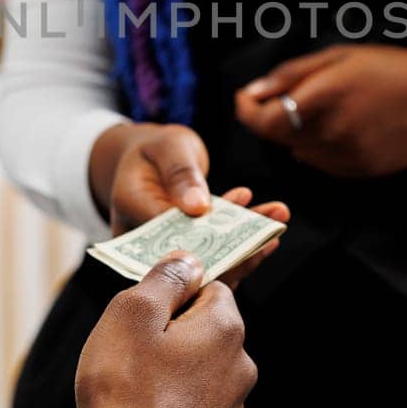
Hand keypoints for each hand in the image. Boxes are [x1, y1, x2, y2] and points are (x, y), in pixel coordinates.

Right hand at [76, 252, 257, 407]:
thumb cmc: (125, 387)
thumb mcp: (132, 312)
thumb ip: (164, 278)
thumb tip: (188, 260)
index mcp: (226, 328)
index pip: (210, 287)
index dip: (174, 293)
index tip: (145, 310)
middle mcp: (240, 366)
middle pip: (206, 329)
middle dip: (172, 332)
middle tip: (132, 348)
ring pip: (200, 370)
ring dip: (172, 369)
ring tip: (133, 384)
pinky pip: (193, 407)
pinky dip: (172, 405)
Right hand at [89, 123, 288, 240]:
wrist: (149, 159)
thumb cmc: (155, 149)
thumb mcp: (168, 147)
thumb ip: (180, 173)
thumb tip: (198, 206)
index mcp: (129, 214)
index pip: (169, 239)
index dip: (208, 241)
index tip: (242, 233)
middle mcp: (143, 242)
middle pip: (190, 258)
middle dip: (235, 249)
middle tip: (270, 234)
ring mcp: (164, 252)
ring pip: (208, 260)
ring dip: (246, 245)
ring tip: (276, 219)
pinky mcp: (185, 253)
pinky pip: (215, 255)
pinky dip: (243, 240)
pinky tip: (269, 220)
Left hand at [233, 45, 406, 178]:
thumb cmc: (388, 68)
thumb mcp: (339, 56)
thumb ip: (291, 75)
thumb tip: (254, 92)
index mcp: (324, 95)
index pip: (263, 120)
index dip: (247, 110)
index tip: (246, 98)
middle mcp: (333, 130)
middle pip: (280, 136)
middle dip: (277, 116)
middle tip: (293, 94)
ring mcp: (348, 155)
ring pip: (301, 151)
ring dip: (301, 133)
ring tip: (331, 107)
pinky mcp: (361, 171)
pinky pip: (324, 163)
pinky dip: (323, 147)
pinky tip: (349, 125)